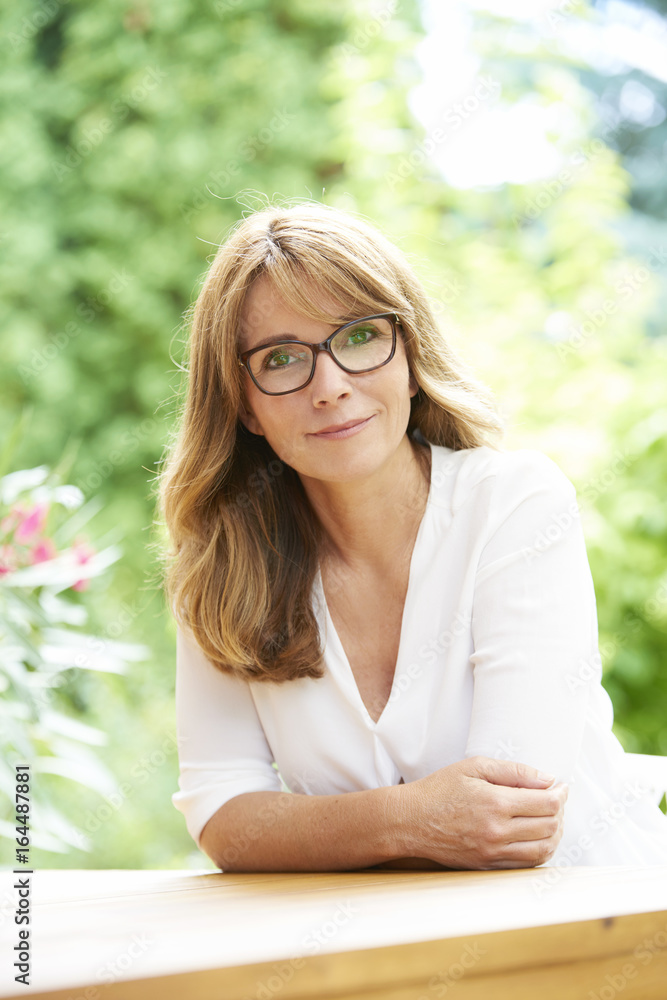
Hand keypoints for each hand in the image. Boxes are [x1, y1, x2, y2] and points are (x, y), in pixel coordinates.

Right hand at [395, 756, 567, 869]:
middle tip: (555, 798)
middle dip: (560, 811)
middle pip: (550, 826)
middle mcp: (497, 832)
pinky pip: (527, 863)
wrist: (410, 821)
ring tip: (551, 818)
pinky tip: (537, 836)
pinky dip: (541, 850)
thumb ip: (513, 771)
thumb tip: (547, 779)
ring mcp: (493, 853)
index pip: (547, 803)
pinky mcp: (488, 866)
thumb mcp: (474, 767)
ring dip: (555, 833)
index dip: (561, 793)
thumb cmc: (440, 789)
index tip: (561, 786)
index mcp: (495, 803)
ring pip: (543, 849)